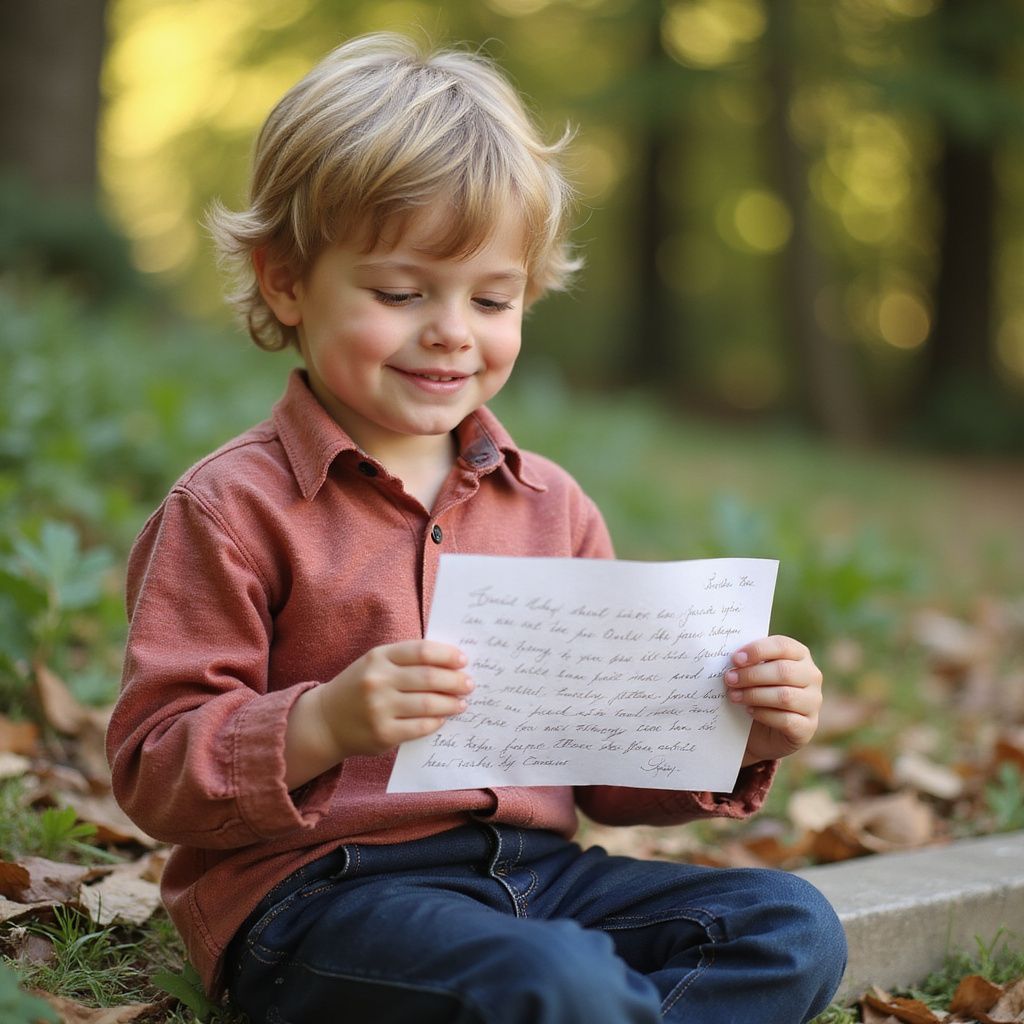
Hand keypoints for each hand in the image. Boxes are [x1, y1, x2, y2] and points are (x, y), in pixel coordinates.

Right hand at [285, 640, 471, 788]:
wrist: (325, 720)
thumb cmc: (359, 687)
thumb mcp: (376, 664)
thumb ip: (406, 660)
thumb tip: (450, 664)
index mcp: (378, 657)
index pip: (422, 651)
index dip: (447, 655)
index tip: (463, 660)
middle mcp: (378, 681)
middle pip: (429, 678)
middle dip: (455, 681)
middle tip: (469, 684)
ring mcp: (379, 709)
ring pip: (428, 704)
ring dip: (451, 703)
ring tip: (461, 703)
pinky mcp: (383, 734)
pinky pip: (420, 727)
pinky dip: (436, 722)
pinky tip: (443, 718)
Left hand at [724, 635, 822, 766]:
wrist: (765, 729)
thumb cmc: (758, 690)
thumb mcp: (755, 672)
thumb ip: (749, 662)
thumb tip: (731, 659)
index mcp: (800, 655)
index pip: (783, 646)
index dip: (758, 650)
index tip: (735, 659)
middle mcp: (812, 676)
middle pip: (784, 671)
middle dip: (752, 675)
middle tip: (729, 679)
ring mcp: (813, 702)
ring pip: (785, 696)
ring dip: (754, 695)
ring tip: (734, 696)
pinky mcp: (808, 726)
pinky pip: (787, 720)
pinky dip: (764, 714)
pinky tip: (749, 711)